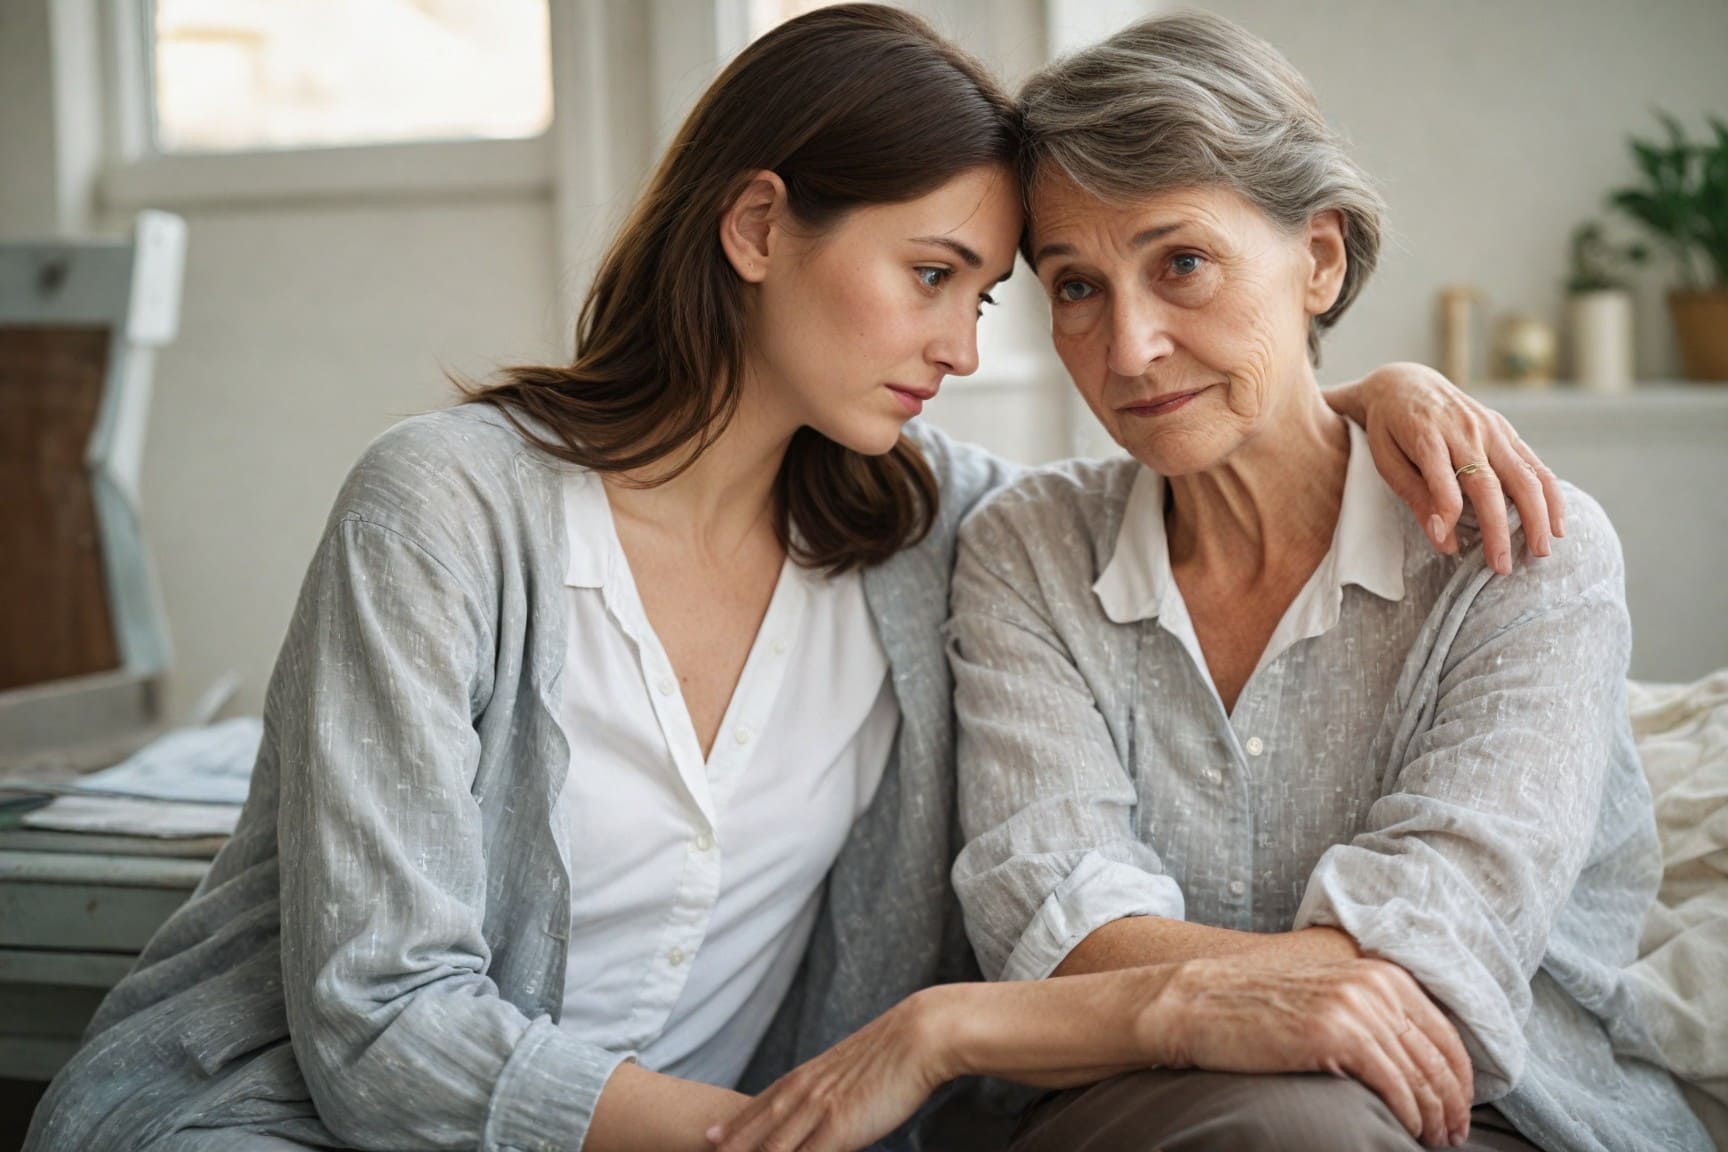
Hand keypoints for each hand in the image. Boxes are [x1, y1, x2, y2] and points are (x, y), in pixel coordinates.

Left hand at [708, 989, 952, 1151]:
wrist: (921, 1035)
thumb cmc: (900, 1050)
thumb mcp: (858, 1067)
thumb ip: (840, 1086)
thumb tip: (839, 1100)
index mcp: (812, 1075)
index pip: (764, 1102)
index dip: (736, 1121)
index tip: (711, 1135)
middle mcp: (807, 1091)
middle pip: (757, 1125)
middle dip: (730, 1143)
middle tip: (702, 1150)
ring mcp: (818, 1109)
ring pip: (772, 1145)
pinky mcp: (838, 1127)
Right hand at [1153, 956, 1474, 1147]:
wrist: (1200, 1004)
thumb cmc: (1258, 1010)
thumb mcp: (1328, 998)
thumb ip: (1373, 1015)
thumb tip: (1416, 1063)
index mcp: (1380, 973)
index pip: (1444, 1034)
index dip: (1459, 1080)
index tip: (1458, 1111)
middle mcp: (1375, 985)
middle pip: (1438, 1058)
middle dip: (1452, 1105)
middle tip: (1452, 1136)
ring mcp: (1356, 1007)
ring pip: (1420, 1076)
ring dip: (1434, 1117)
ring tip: (1433, 1140)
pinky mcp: (1336, 1034)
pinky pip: (1393, 1085)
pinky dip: (1407, 1114)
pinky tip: (1405, 1129)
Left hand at [1354, 361, 1564, 574]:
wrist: (1404, 382)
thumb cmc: (1389, 429)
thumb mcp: (1385, 460)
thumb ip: (1413, 495)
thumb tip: (1442, 538)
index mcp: (1426, 434)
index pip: (1442, 477)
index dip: (1446, 512)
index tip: (1450, 547)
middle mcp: (1464, 429)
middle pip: (1489, 482)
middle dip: (1500, 528)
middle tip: (1504, 566)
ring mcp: (1489, 428)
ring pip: (1523, 473)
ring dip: (1537, 514)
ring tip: (1541, 550)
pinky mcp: (1505, 429)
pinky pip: (1534, 463)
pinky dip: (1550, 494)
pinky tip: (1556, 522)